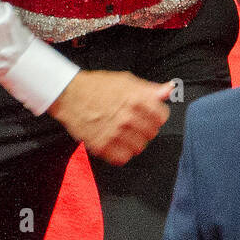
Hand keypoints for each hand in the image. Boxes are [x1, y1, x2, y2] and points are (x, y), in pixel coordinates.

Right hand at [48, 70, 171, 163]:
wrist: (69, 95)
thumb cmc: (97, 87)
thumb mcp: (126, 81)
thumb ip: (150, 89)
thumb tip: (170, 90)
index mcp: (136, 99)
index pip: (162, 117)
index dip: (156, 116)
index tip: (150, 116)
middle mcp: (127, 117)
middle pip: (151, 134)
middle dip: (145, 129)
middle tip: (135, 125)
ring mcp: (114, 132)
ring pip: (139, 148)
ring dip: (134, 142)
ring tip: (125, 134)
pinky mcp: (101, 145)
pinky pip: (122, 158)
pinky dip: (121, 154)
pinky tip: (116, 144)